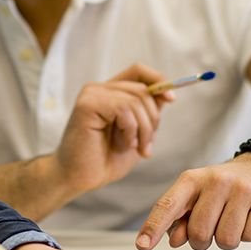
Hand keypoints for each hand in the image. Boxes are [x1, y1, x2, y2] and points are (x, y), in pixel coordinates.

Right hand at [53, 63, 175, 193]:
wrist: (79, 179)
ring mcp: (91, 95)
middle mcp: (99, 89)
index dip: (158, 80)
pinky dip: (130, 130)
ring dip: (143, 129)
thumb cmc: (104, 159)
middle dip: (152, 120)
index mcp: (110, 93)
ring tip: (133, 148)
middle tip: (145, 146)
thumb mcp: (136, 133)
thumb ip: (148, 112)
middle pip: (142, 88)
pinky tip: (121, 145)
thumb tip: (167, 94)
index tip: (171, 100)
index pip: (138, 71)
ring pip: (136, 99)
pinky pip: (123, 109)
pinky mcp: (86, 105)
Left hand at [136, 155, 250, 249]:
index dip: (154, 227)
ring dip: (227, 240)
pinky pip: (250, 237)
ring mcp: (244, 188)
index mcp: (192, 179)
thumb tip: (173, 240)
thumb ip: (180, 219)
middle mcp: (217, 180)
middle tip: (213, 227)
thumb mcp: (197, 197)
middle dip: (203, 241)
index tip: (142, 246)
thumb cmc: (222, 190)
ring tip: (233, 220)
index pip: (168, 205)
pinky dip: (249, 235)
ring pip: (226, 240)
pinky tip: (250, 217)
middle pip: (199, 233)